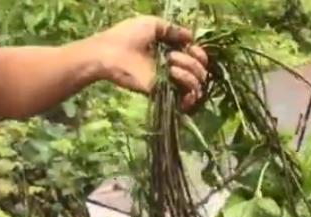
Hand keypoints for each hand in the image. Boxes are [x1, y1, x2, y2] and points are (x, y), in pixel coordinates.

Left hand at [93, 16, 208, 111]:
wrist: (110, 54)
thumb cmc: (126, 36)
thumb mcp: (152, 25)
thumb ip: (172, 30)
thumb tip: (191, 37)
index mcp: (171, 52)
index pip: (196, 58)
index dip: (199, 54)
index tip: (192, 47)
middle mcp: (173, 69)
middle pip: (200, 71)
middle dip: (194, 62)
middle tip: (173, 58)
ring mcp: (169, 82)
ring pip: (197, 84)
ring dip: (190, 72)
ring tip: (171, 66)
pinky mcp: (163, 93)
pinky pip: (188, 96)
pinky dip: (189, 86)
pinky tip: (174, 75)